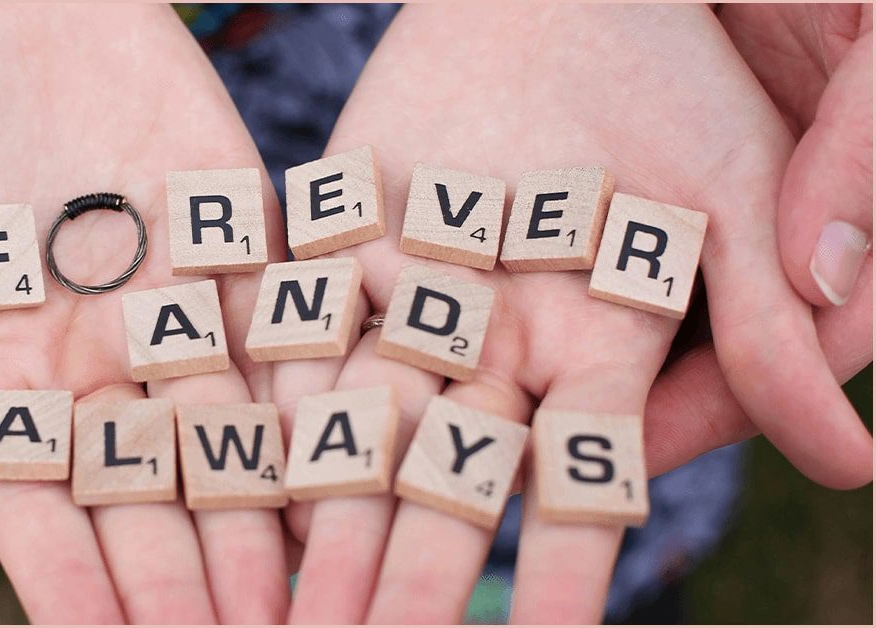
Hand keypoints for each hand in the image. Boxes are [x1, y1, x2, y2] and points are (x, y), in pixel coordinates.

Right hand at [0, 5, 287, 621]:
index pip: (41, 516)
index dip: (78, 590)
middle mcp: (89, 361)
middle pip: (148, 494)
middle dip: (191, 576)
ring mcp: (167, 304)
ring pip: (227, 430)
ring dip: (268, 509)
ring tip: (310, 588)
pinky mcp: (231, 243)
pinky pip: (286, 333)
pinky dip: (319, 393)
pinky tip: (358, 456)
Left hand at [270, 4, 868, 622]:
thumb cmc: (682, 83)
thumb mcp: (742, 201)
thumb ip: (770, 327)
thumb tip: (849, 464)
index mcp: (602, 354)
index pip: (579, 492)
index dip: (554, 578)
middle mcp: (506, 346)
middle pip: (453, 480)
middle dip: (408, 572)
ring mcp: (424, 293)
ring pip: (367, 418)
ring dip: (320, 505)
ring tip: (274, 602)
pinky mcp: (357, 235)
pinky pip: (307, 319)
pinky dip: (270, 379)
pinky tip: (227, 457)